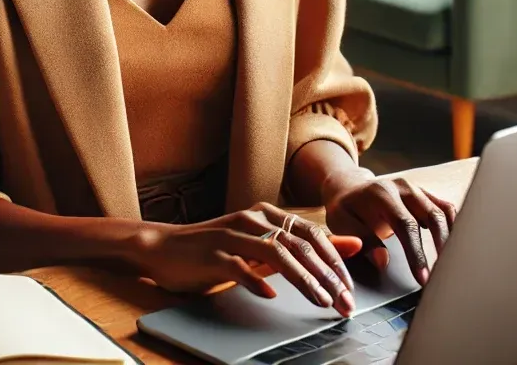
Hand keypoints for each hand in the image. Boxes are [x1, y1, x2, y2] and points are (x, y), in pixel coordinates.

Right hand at [134, 203, 361, 315]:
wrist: (166, 248)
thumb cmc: (218, 249)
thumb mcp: (262, 246)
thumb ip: (302, 246)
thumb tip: (350, 245)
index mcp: (266, 214)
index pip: (310, 233)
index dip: (334, 259)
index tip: (350, 286)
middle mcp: (252, 219)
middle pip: (298, 244)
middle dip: (326, 274)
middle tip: (344, 301)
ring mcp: (232, 234)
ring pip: (275, 253)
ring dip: (303, 279)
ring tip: (321, 301)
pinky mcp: (212, 253)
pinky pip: (238, 266)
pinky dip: (256, 280)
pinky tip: (269, 296)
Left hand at [321, 168, 456, 285]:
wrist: (349, 187)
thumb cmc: (345, 208)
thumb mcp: (342, 223)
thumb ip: (363, 241)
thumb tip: (383, 261)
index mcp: (382, 193)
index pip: (405, 224)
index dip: (416, 253)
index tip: (423, 278)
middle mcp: (403, 187)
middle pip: (431, 216)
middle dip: (441, 248)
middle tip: (444, 276)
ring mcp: (416, 189)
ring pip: (443, 212)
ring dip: (452, 238)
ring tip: (453, 265)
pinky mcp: (424, 194)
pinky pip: (445, 208)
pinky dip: (454, 226)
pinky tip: (455, 246)